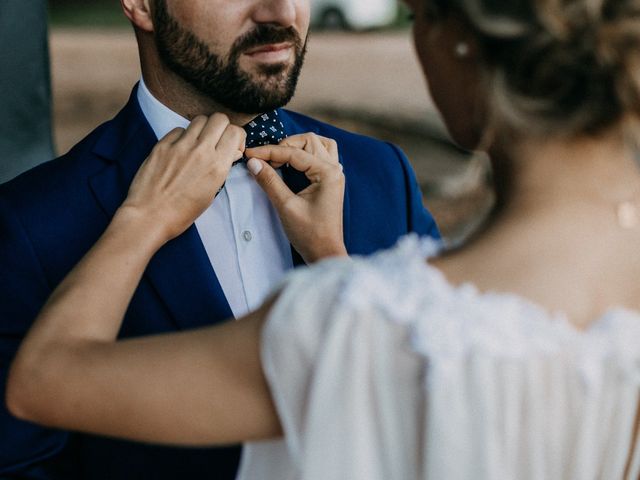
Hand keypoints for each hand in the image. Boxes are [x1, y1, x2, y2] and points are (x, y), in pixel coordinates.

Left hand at [119, 114, 245, 243]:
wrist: (151, 216)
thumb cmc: (182, 212)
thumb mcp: (212, 193)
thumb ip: (222, 168)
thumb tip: (230, 152)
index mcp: (217, 166)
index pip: (235, 132)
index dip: (237, 136)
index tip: (232, 145)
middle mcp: (201, 151)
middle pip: (219, 118)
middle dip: (222, 127)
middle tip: (217, 140)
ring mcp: (180, 146)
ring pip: (200, 119)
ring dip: (203, 129)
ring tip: (198, 143)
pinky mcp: (162, 145)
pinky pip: (178, 129)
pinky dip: (183, 136)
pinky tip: (180, 150)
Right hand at [246, 133, 346, 262]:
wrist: (325, 253)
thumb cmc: (310, 234)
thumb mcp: (286, 206)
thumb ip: (270, 182)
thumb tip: (253, 162)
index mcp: (327, 173)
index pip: (294, 153)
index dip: (269, 152)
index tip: (249, 154)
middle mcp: (335, 169)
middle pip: (308, 141)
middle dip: (284, 146)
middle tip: (265, 161)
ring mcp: (335, 175)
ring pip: (317, 145)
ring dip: (297, 146)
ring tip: (279, 158)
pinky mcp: (331, 181)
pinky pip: (322, 156)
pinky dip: (306, 154)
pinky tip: (293, 163)